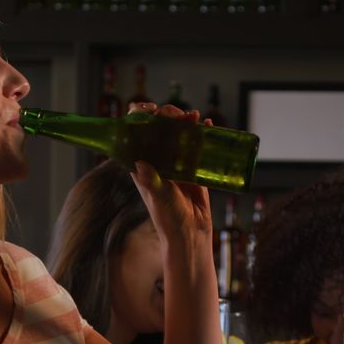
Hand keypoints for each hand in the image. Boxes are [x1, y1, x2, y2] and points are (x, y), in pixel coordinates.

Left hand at [128, 103, 212, 240]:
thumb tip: (141, 164)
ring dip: (185, 121)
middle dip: (167, 115)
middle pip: (158, 128)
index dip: (140, 116)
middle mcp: (157, 160)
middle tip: (177, 115)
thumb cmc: (168, 218)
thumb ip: (150, 181)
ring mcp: (176, 162)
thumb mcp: (158, 197)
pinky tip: (208, 124)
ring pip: (178, 134)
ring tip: (193, 117)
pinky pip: (196, 145)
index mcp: (141, 164)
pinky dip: (201, 133)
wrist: (190, 233)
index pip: (135, 133)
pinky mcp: (194, 168)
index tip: (151, 110)